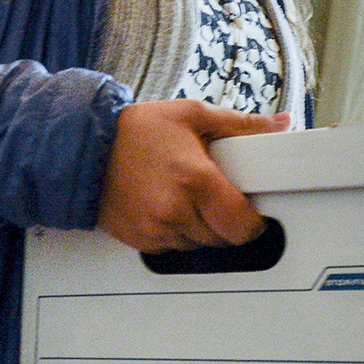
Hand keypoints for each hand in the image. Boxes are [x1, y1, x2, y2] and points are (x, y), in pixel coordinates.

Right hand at [96, 100, 288, 251]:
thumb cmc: (136, 130)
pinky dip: (177, 234)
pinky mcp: (140, 240)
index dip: (252, 221)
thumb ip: (240, 124)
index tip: (250, 212)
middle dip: (225, 221)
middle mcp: (175, 210)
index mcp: (195, 179)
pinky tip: (167, 208)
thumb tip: (279, 125)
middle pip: (223, 238)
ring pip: (199, 245)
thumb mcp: (191, 115)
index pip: (242, 224)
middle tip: (216, 197)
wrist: (84, 147)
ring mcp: (156, 229)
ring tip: (188, 199)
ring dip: (201, 229)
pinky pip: (173, 248)